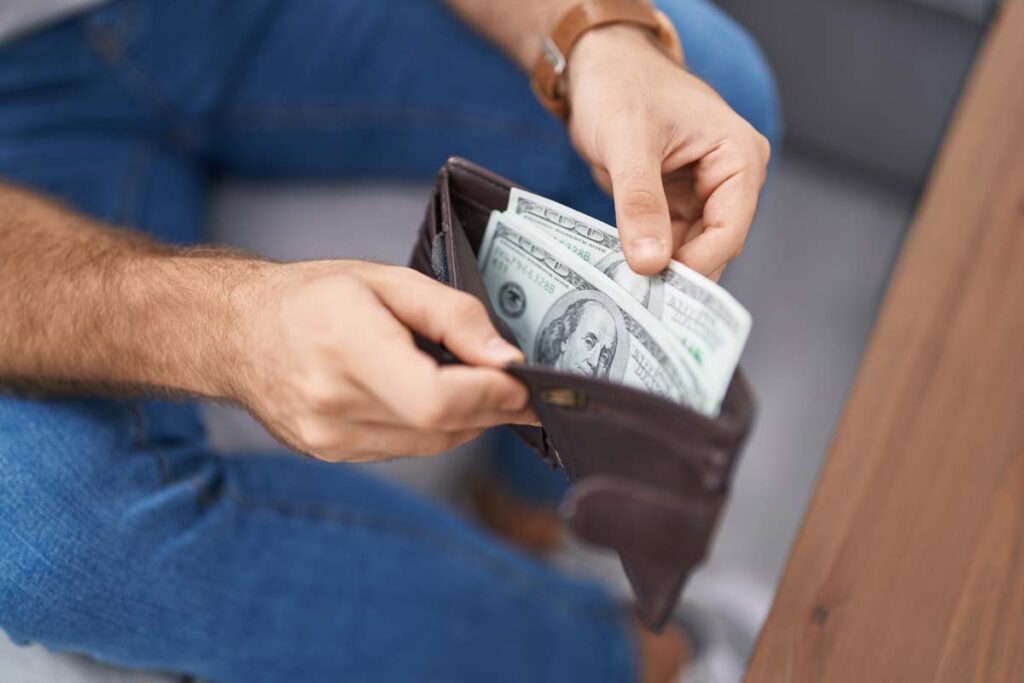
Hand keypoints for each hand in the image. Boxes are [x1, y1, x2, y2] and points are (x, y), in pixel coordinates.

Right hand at [232, 261, 534, 461]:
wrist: (238, 333)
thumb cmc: (313, 297)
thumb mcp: (387, 280)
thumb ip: (453, 316)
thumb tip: (506, 358)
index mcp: (346, 346)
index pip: (434, 399)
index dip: (490, 396)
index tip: (522, 382)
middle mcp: (332, 402)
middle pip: (441, 427)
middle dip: (492, 407)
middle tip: (517, 386)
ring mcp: (329, 438)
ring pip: (432, 444)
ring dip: (467, 419)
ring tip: (475, 385)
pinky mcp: (332, 454)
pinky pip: (407, 448)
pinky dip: (433, 426)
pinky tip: (429, 397)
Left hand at [566, 26, 770, 278]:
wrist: (598, 67)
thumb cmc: (621, 85)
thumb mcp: (627, 142)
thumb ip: (640, 203)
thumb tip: (650, 263)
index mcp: (738, 156)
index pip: (730, 230)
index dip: (695, 265)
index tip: (658, 291)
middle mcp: (730, 179)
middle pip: (714, 247)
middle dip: (679, 274)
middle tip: (640, 302)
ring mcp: (704, 194)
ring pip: (692, 251)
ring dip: (662, 271)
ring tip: (628, 292)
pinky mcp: (677, 204)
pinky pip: (669, 243)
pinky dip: (649, 258)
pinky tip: (625, 275)